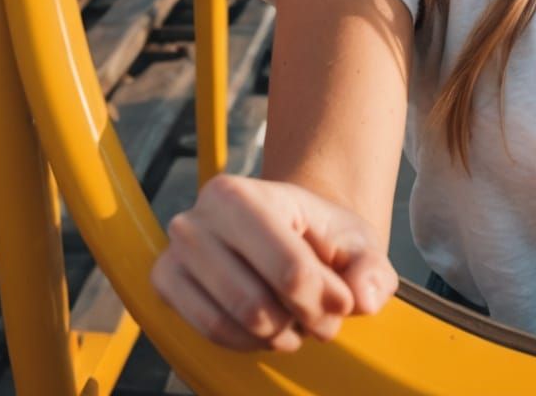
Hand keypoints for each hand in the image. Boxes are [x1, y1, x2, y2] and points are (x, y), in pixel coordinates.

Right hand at [150, 174, 398, 352]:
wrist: (282, 227)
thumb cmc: (319, 235)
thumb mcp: (355, 242)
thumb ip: (371, 269)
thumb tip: (368, 298)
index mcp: (242, 194)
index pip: (290, 269)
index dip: (325, 300)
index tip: (345, 303)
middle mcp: (198, 219)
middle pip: (259, 303)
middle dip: (302, 321)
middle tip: (324, 320)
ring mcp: (175, 253)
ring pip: (235, 322)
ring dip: (278, 335)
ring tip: (300, 322)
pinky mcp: (164, 284)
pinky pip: (210, 333)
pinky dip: (248, 341)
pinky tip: (272, 327)